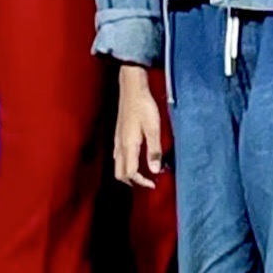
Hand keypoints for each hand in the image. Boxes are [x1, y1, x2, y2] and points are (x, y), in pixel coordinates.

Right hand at [114, 65, 164, 188]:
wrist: (132, 88)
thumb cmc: (144, 106)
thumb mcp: (153, 128)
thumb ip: (154, 150)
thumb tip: (155, 170)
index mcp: (128, 146)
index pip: (130, 173)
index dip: (141, 182)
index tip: (153, 183)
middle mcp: (120, 146)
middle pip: (119, 173)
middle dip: (131, 181)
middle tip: (146, 182)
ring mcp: (117, 140)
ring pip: (117, 165)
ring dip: (127, 173)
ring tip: (142, 173)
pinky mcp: (118, 134)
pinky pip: (117, 156)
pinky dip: (125, 163)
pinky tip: (135, 158)